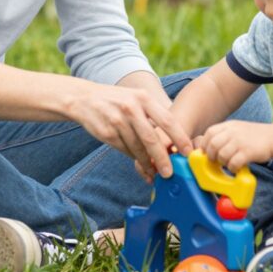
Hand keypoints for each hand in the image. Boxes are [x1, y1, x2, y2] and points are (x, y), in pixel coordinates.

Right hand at [67, 84, 192, 178]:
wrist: (84, 98)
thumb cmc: (117, 101)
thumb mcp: (136, 99)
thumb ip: (153, 116)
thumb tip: (173, 141)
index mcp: (143, 98)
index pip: (167, 120)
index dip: (180, 138)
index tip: (188, 153)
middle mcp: (131, 108)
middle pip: (151, 138)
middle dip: (162, 158)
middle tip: (169, 173)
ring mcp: (117, 120)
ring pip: (137, 148)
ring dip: (146, 162)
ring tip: (152, 171)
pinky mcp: (106, 132)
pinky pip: (124, 150)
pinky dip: (132, 157)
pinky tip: (137, 161)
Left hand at [200, 120, 272, 172]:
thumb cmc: (252, 136)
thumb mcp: (236, 129)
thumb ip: (222, 134)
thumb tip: (205, 145)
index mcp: (228, 125)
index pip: (209, 132)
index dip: (205, 144)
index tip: (205, 152)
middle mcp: (233, 132)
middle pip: (213, 144)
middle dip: (211, 155)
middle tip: (215, 160)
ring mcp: (240, 142)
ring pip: (222, 154)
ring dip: (222, 162)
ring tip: (228, 163)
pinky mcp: (248, 152)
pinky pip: (234, 162)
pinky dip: (232, 168)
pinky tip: (236, 168)